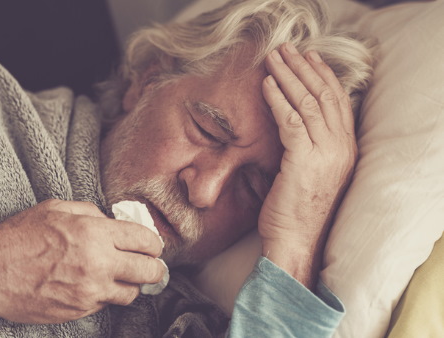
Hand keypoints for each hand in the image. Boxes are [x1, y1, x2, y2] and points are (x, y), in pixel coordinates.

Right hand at [0, 199, 165, 323]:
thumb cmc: (21, 236)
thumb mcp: (57, 209)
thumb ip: (91, 212)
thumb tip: (111, 220)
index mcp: (95, 233)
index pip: (145, 240)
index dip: (155, 243)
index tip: (154, 245)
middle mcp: (99, 263)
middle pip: (148, 270)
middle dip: (155, 267)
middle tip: (152, 265)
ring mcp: (90, 290)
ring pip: (132, 293)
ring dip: (133, 284)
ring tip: (125, 277)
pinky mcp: (80, 310)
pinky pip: (107, 304)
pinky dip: (108, 295)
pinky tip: (98, 285)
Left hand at [259, 42, 356, 288]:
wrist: (295, 243)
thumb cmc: (296, 211)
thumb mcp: (310, 173)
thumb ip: (309, 146)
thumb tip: (293, 122)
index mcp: (346, 150)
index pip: (339, 102)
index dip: (323, 76)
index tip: (309, 57)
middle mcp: (341, 148)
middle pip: (326, 96)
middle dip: (305, 68)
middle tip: (287, 49)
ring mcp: (326, 154)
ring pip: (310, 103)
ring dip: (290, 76)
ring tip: (274, 58)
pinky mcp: (305, 161)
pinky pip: (291, 121)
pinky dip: (278, 100)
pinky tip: (267, 85)